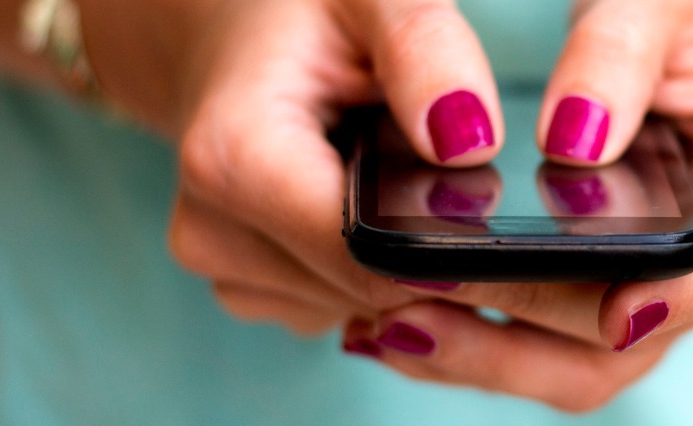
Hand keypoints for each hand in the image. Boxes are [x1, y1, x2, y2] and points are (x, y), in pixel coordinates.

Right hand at [159, 0, 515, 333]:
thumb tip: (469, 145)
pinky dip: (372, 267)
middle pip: (372, 290)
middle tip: (435, 167)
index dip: (443, 239)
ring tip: (388, 172)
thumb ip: (426, 53)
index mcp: (235, 159)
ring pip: (366, 307)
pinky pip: (345, 306)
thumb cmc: (306, 11)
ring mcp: (225, 270)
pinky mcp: (249, 289)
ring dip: (401, 257)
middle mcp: (213, 231)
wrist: (236, 38)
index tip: (479, 196)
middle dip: (427, 243)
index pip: (370, 256)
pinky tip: (365, 204)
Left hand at [342, 0, 692, 411]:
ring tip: (386, 324)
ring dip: (486, 356)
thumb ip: (621, 54)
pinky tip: (399, 317)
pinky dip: (476, 338)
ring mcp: (660, 290)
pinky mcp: (603, 297)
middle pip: (636, 335)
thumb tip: (572, 138)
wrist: (688, 35)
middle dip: (528, 334)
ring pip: (581, 362)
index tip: (615, 307)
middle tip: (421, 305)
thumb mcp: (664, 0)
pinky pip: (545, 343)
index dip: (682, 297)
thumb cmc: (691, 15)